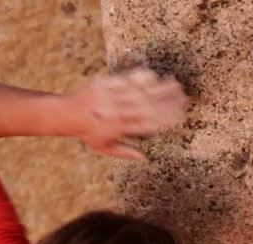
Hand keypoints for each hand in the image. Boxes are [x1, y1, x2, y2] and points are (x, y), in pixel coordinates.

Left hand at [65, 68, 188, 159]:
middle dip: (169, 101)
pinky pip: (128, 79)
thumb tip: (145, 158)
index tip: (180, 115)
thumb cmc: (88, 133)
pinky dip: (142, 77)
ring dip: (160, 88)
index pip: (149, 123)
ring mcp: (113, 97)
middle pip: (149, 106)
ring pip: (141, 92)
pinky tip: (154, 76)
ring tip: (175, 84)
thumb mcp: (104, 148)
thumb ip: (125, 152)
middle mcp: (118, 112)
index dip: (167, 119)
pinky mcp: (107, 84)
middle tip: (184, 96)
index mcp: (120, 128)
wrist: (67, 113)